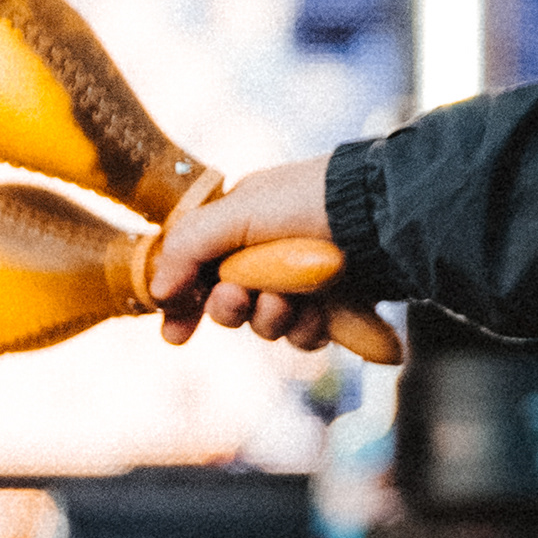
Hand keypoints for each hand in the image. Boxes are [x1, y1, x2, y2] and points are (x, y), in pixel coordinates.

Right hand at [149, 156, 345, 344]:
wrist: (380, 214)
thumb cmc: (306, 202)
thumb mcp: (235, 212)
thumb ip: (186, 248)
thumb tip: (158, 291)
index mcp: (240, 225)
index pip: (198, 272)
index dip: (183, 306)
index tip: (176, 334)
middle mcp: (268, 254)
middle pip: (230, 306)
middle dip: (230, 309)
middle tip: (240, 297)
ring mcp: (302, 281)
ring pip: (266, 325)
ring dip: (270, 319)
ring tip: (287, 301)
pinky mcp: (335, 304)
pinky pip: (304, 336)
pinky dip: (306, 329)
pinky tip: (317, 312)